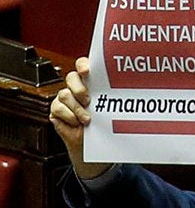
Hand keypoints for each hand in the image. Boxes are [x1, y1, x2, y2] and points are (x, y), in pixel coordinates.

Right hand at [48, 56, 104, 177]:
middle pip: (71, 77)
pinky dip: (69, 116)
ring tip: (87, 118)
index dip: (83, 64)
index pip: (82, 63)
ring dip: (76, 108)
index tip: (87, 71)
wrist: (93, 144)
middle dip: (79, 89)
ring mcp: (65, 98)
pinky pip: (57, 108)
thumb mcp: (111, 106)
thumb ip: (111, 93)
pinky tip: (76, 122)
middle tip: (89, 101)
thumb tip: (125, 82)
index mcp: (91, 80)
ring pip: (64, 94)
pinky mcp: (56, 109)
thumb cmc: (104, 122)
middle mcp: (76, 86)